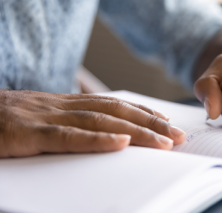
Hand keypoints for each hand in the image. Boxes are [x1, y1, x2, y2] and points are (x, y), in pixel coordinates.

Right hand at [0, 90, 185, 157]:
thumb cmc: (6, 120)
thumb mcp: (42, 118)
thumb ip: (69, 123)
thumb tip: (100, 132)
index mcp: (66, 103)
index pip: (114, 104)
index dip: (142, 112)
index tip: (166, 121)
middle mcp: (63, 105)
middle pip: (116, 111)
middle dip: (150, 122)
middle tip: (178, 134)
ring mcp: (47, 117)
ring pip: (100, 121)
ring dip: (136, 131)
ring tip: (164, 141)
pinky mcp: (29, 133)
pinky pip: (68, 136)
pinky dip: (97, 139)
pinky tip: (121, 142)